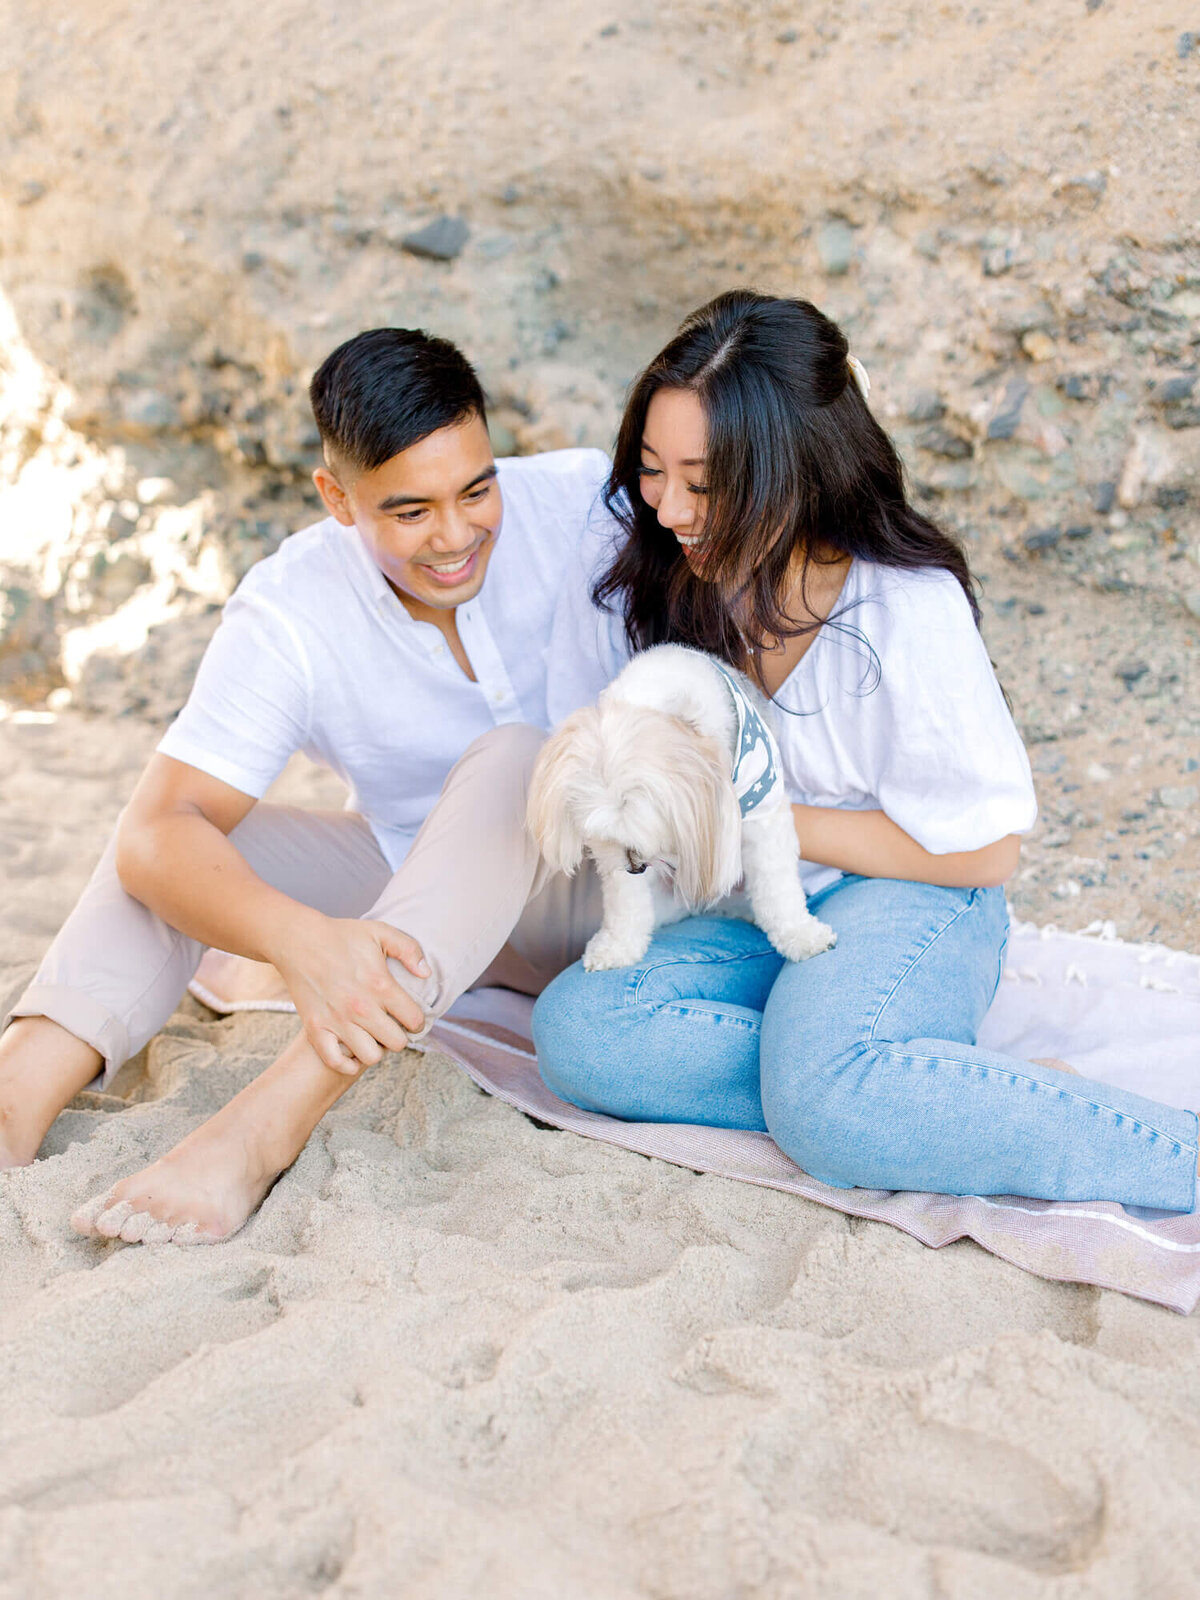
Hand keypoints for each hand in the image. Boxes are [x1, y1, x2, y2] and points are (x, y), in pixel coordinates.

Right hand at [272, 912, 431, 1074]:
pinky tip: (352, 1049)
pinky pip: (336, 1062)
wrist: (298, 940)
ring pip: (371, 1057)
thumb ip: (409, 950)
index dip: (417, 1021)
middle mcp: (361, 1007)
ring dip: (375, 1049)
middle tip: (390, 1026)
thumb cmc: (341, 935)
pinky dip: (347, 1063)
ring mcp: (337, 1021)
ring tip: (372, 1035)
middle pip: (397, 1043)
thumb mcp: (380, 932)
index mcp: (380, 985)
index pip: (414, 1020)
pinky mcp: (316, 1028)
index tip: (409, 1016)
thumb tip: (427, 974)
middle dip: (398, 1036)